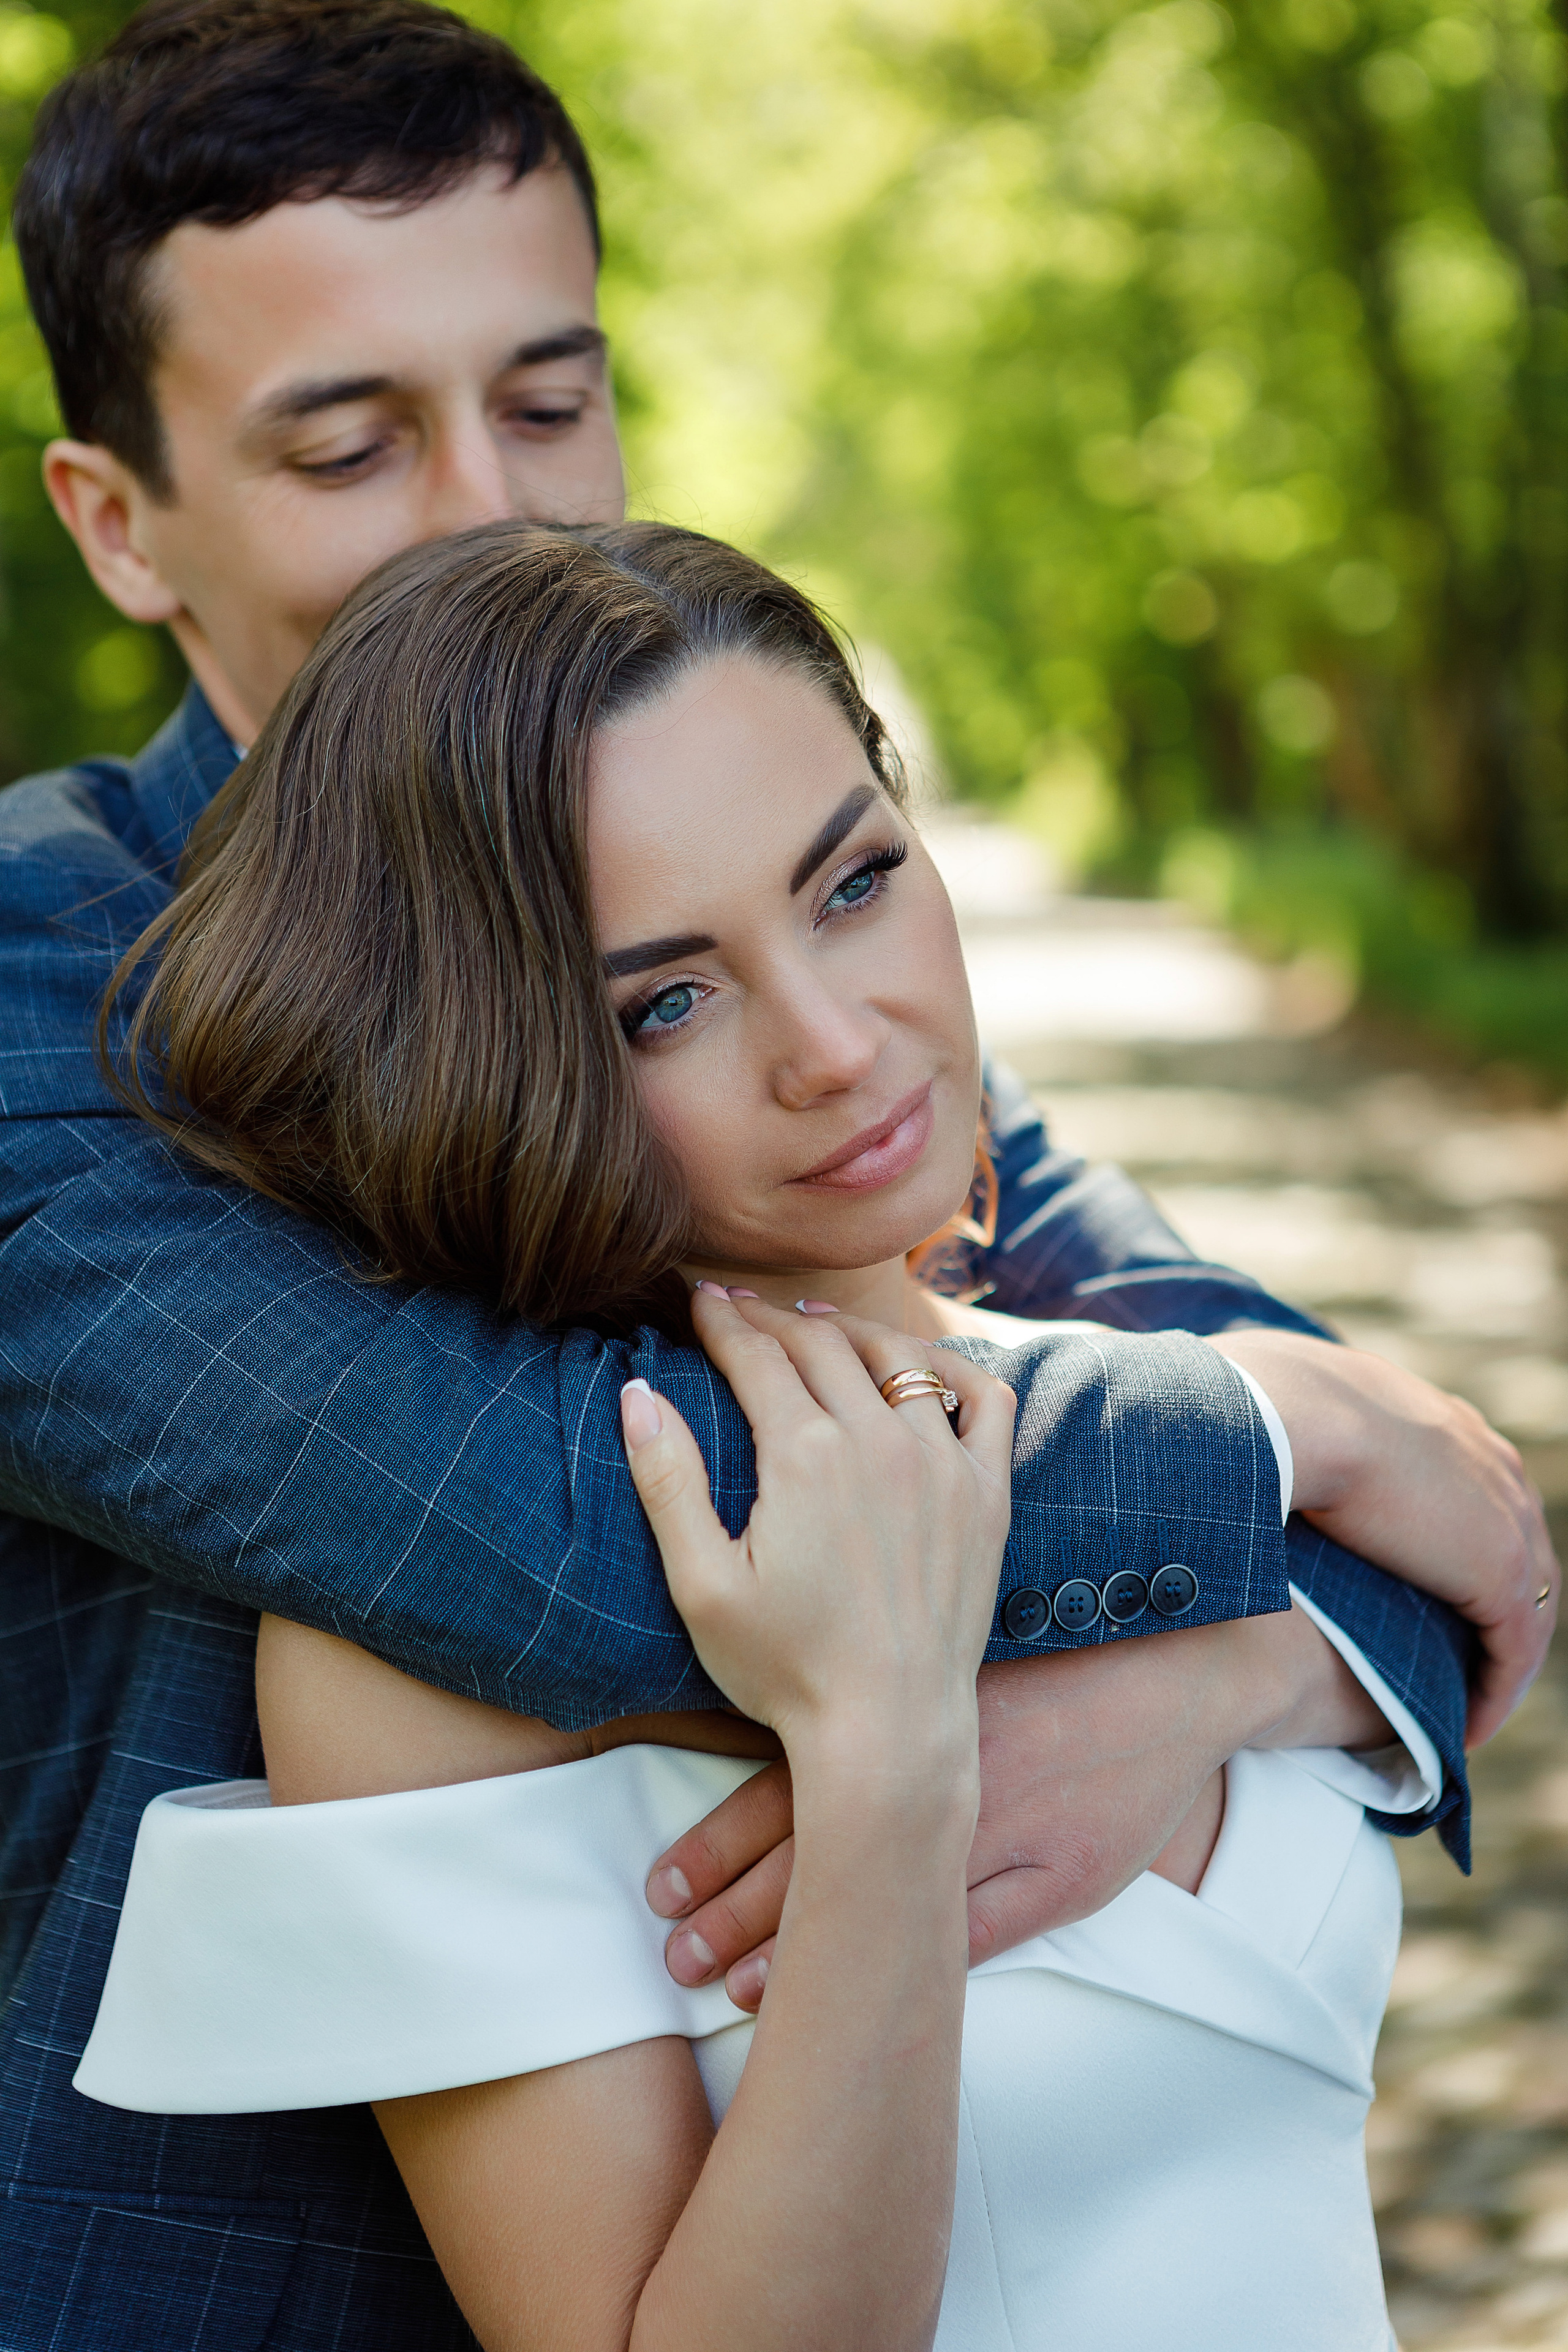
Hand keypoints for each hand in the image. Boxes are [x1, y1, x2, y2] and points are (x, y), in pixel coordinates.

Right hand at [619, 1285, 1014, 1761]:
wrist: (888, 1730)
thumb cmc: (785, 1667)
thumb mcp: (702, 1584)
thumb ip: (668, 1481)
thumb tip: (637, 1393)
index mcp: (804, 1456)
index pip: (755, 1355)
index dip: (721, 1320)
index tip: (699, 1298)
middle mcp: (878, 1442)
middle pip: (819, 1344)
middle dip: (771, 1316)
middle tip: (742, 1306)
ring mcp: (942, 1463)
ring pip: (896, 1357)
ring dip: (850, 1328)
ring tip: (818, 1319)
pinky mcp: (987, 1494)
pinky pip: (984, 1398)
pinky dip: (952, 1367)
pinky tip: (922, 1365)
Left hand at [646, 1602, 1377, 2006]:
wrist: (1179, 1673)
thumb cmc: (1062, 1654)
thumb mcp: (962, 1645)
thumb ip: (878, 1677)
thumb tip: (780, 1699)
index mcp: (910, 1714)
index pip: (791, 1786)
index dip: (720, 1841)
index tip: (659, 1881)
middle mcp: (943, 1777)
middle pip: (817, 1855)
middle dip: (736, 1909)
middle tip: (669, 1949)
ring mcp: (1003, 1835)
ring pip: (883, 1907)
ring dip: (798, 1953)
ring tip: (722, 1988)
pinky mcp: (1058, 1878)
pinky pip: (966, 1939)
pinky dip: (901, 1972)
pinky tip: (845, 2001)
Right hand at [1212, 1328, 1559, 1743]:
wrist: (1293, 1415)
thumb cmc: (1265, 1404)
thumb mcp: (1287, 1405)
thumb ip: (1293, 1425)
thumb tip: (1238, 1427)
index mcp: (1444, 1423)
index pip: (1476, 1493)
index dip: (1455, 1546)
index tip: (1422, 1589)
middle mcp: (1491, 1465)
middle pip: (1518, 1550)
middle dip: (1495, 1607)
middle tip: (1459, 1660)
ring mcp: (1507, 1518)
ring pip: (1526, 1608)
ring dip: (1498, 1661)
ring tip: (1464, 1707)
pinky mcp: (1501, 1574)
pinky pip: (1514, 1651)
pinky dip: (1495, 1693)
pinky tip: (1467, 1730)